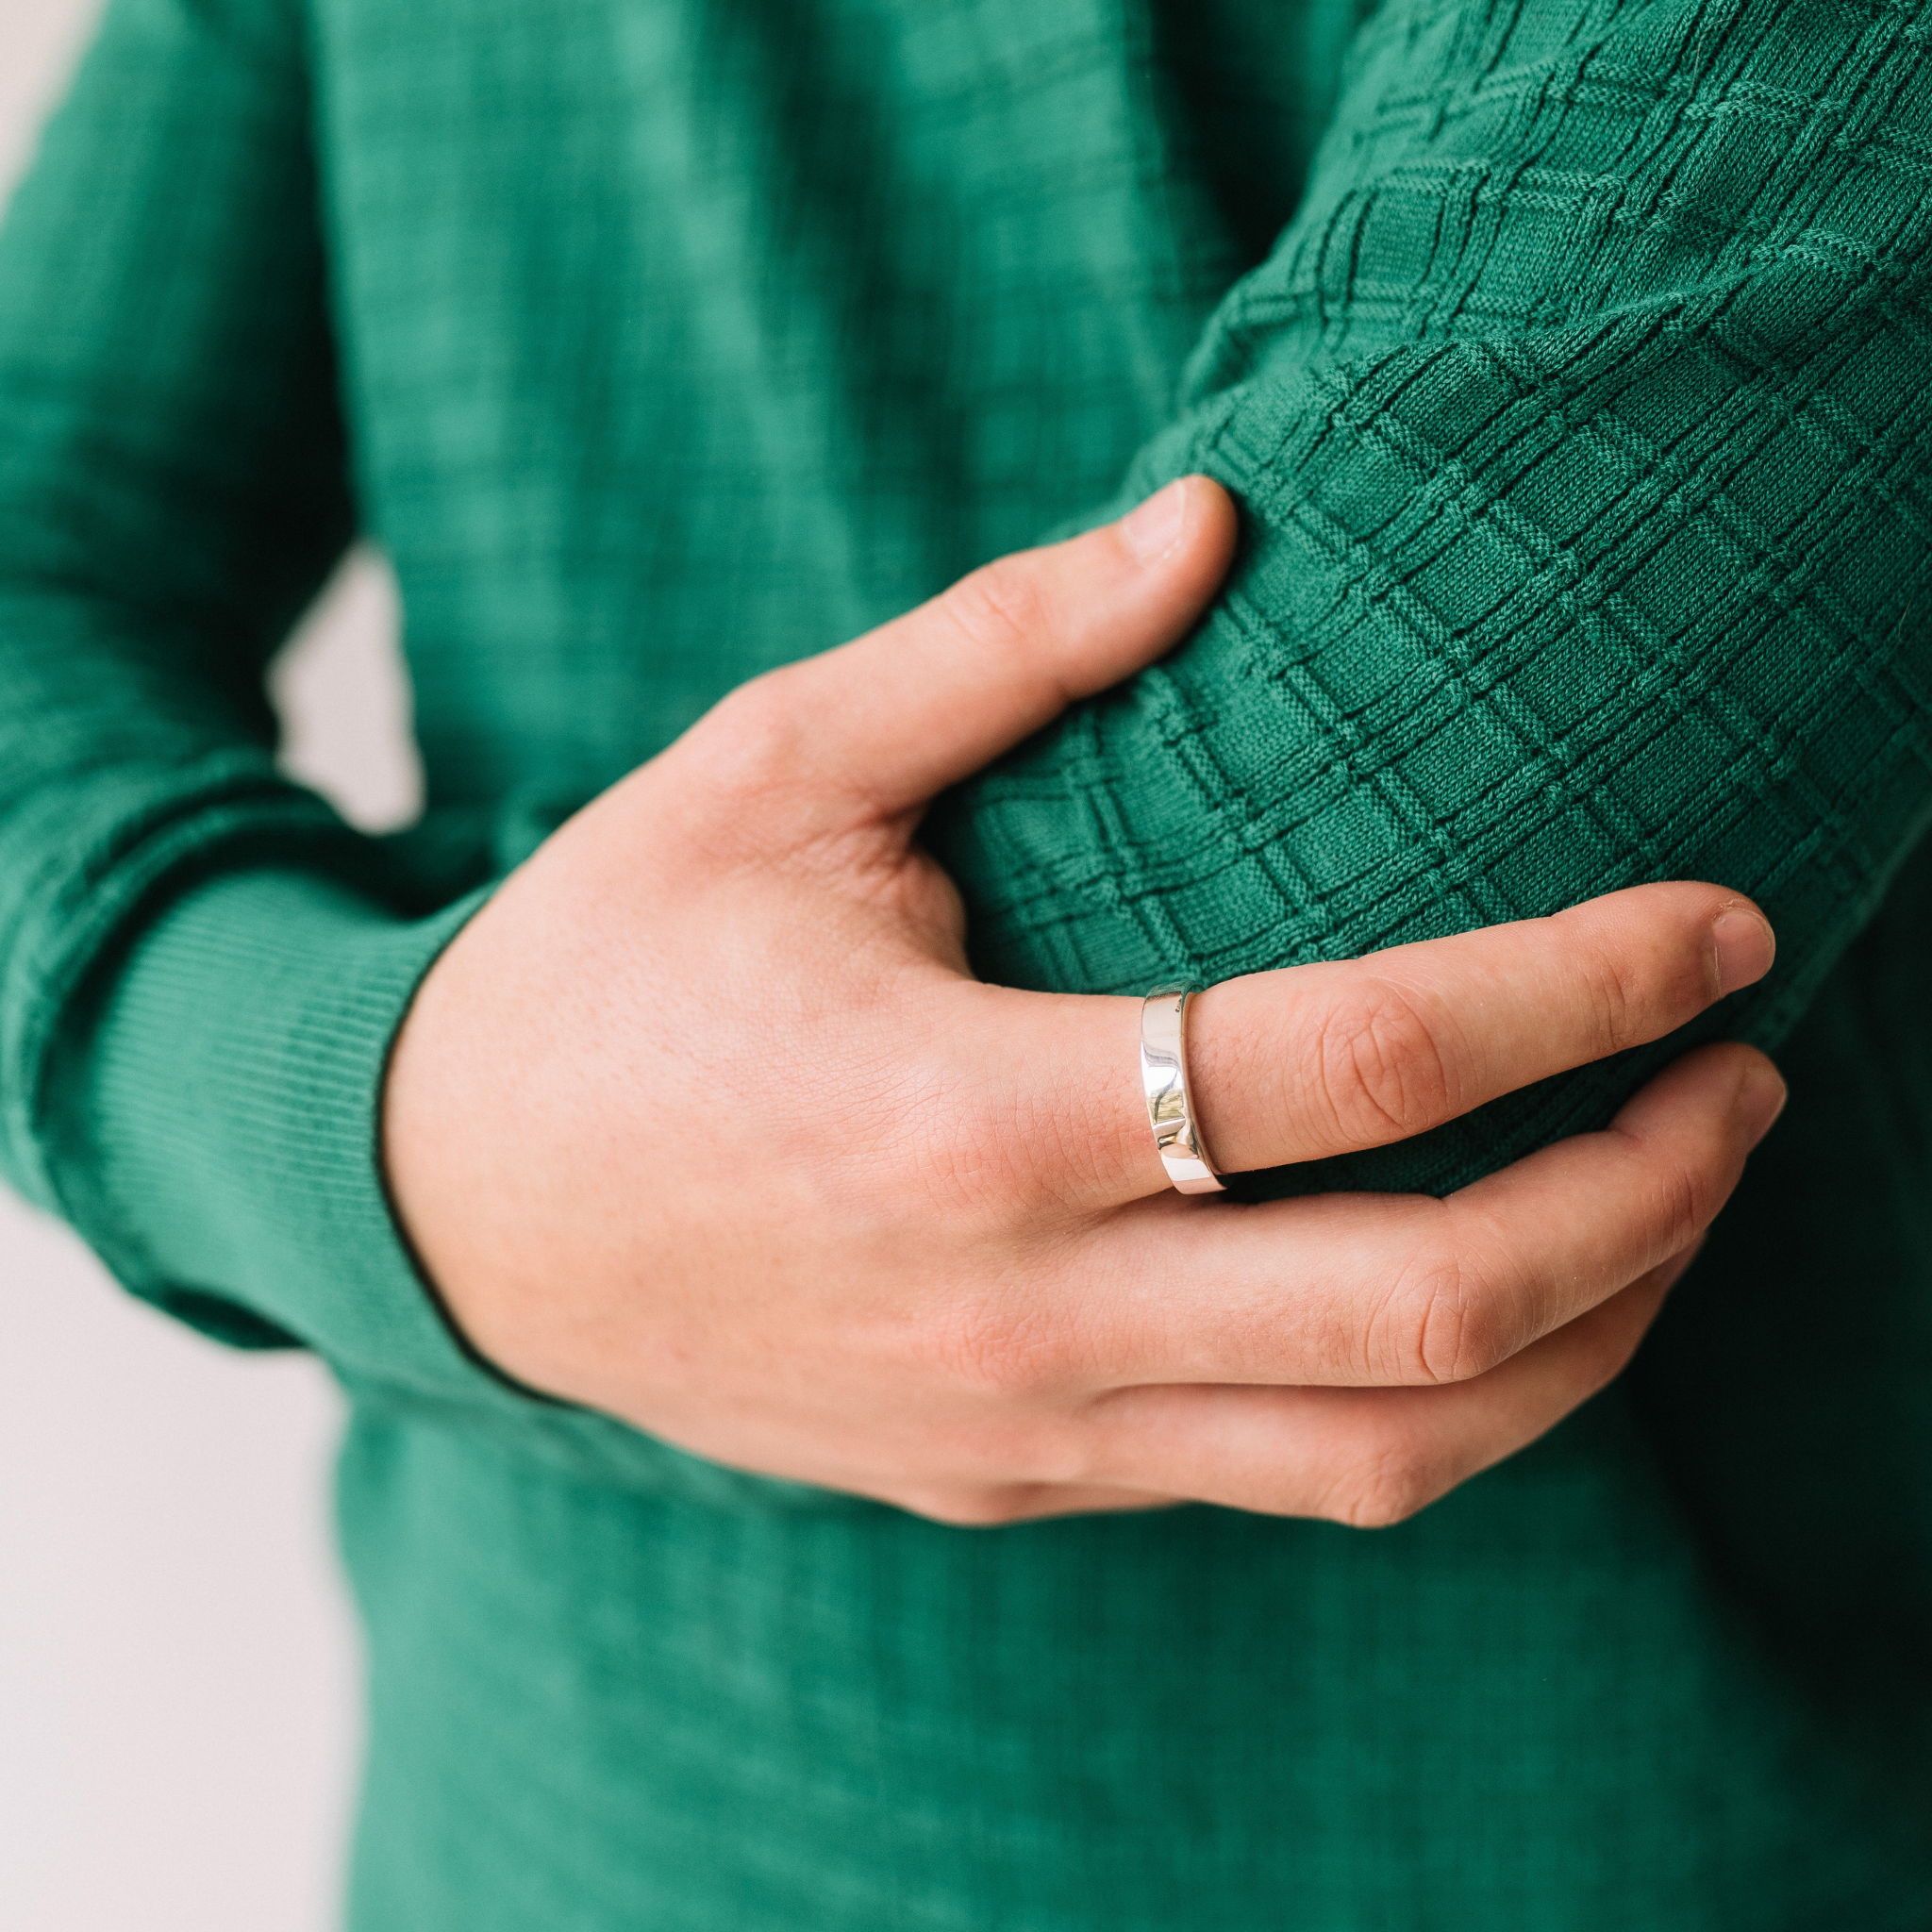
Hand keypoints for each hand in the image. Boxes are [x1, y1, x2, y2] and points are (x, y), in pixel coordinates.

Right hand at [382, 476, 1784, 1527]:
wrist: (449, 1219)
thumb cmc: (605, 973)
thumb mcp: (768, 769)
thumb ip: (1000, 648)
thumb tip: (1209, 522)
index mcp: (965, 1115)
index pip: (1358, 1067)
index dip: (1583, 987)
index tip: (1718, 924)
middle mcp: (1022, 1310)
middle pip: (1436, 1313)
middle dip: (1650, 1196)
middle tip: (1745, 1075)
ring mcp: (1025, 1429)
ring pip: (1395, 1453)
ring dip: (1586, 1334)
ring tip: (1671, 1199)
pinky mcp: (1012, 1481)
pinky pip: (1284, 1478)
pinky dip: (1441, 1399)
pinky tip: (1484, 1289)